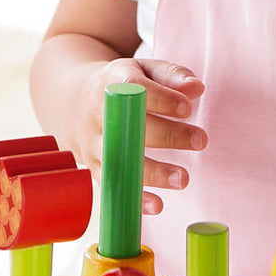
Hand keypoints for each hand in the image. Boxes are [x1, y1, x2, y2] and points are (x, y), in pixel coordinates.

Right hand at [76, 58, 205, 214]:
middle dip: (168, 135)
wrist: (75, 102)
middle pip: (132, 128)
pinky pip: (112, 185)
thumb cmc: (124, 86)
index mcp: (114, 83)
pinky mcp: (95, 167)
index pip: (137, 90)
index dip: (162, 99)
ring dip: (154, 172)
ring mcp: (94, 143)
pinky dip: (134, 198)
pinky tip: (158, 205)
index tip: (187, 108)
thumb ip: (171, 75)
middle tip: (201, 140)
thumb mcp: (144, 70)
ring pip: (122, 160)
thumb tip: (196, 88)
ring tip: (184, 179)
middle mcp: (100, 114)